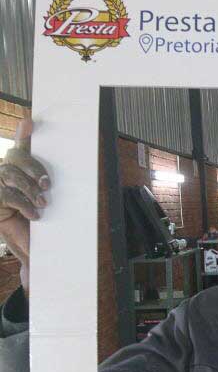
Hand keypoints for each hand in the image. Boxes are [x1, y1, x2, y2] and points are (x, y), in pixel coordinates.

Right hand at [0, 120, 49, 295]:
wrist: (32, 248)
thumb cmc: (42, 223)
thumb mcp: (50, 202)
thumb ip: (49, 183)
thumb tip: (58, 165)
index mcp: (21, 168)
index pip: (21, 145)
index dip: (23, 133)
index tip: (30, 122)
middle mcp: (6, 172)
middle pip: (15, 155)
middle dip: (33, 166)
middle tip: (48, 184)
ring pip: (10, 173)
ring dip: (29, 187)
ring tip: (43, 203)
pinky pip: (5, 193)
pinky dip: (22, 202)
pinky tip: (33, 213)